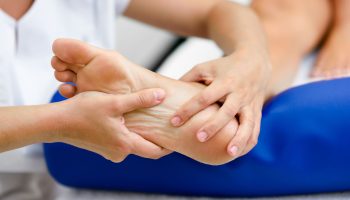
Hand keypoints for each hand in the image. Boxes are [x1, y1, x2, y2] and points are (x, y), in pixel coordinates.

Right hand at [55, 89, 170, 162]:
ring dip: (140, 133)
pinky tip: (127, 120)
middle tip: (165, 126)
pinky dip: (127, 133)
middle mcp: (119, 153)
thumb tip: (161, 95)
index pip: (156, 151)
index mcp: (125, 144)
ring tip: (148, 119)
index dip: (168, 145)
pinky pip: (121, 142)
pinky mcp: (102, 148)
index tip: (178, 136)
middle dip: (156, 138)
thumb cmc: (83, 111)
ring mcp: (109, 152)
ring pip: (132, 144)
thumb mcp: (115, 102)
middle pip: (145, 148)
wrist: (57, 122)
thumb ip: (140, 100)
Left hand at [171, 49, 270, 157]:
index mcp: (224, 82)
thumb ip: (188, 79)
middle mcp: (238, 93)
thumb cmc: (224, 67)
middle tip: (199, 138)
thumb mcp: (206, 67)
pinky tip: (238, 153)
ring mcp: (250, 104)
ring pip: (247, 123)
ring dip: (239, 139)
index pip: (204, 97)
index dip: (189, 109)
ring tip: (229, 153)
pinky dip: (248, 142)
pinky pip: (256, 129)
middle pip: (227, 111)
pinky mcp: (257, 112)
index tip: (174, 122)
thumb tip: (166, 93)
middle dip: (214, 125)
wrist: (255, 63)